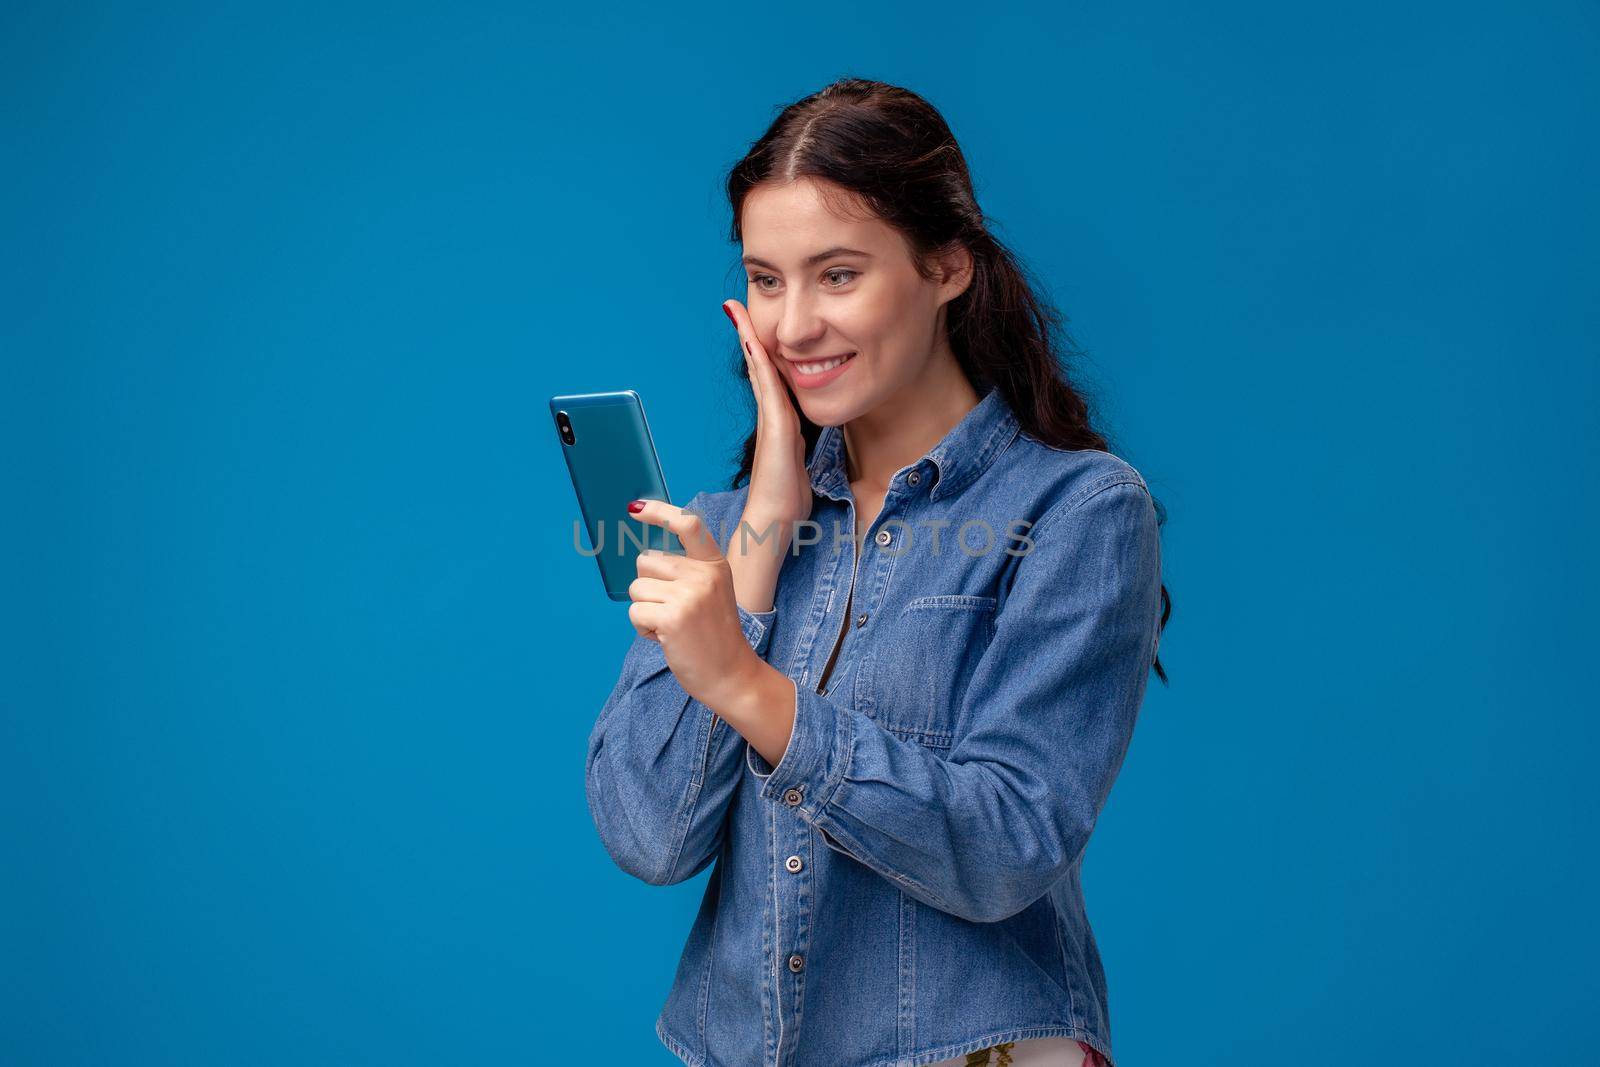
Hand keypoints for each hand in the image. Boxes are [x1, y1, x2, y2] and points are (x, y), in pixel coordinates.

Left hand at [625, 498, 759, 712]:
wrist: (731, 675)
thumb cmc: (714, 636)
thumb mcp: (711, 592)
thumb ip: (687, 572)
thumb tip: (645, 557)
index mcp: (714, 564)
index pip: (687, 524)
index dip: (658, 512)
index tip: (635, 508)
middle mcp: (703, 575)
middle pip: (646, 561)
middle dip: (649, 586)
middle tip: (673, 611)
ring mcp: (689, 595)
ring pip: (637, 588)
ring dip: (645, 610)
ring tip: (671, 626)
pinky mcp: (672, 618)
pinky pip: (635, 612)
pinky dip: (643, 629)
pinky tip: (665, 638)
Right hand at [722, 299, 812, 545]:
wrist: (773, 524)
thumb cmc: (785, 502)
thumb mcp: (797, 468)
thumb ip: (797, 451)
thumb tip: (800, 446)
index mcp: (779, 424)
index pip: (770, 379)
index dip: (761, 351)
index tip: (750, 327)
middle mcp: (771, 418)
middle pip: (759, 368)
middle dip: (747, 336)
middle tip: (734, 307)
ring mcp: (771, 422)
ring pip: (760, 372)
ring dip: (749, 340)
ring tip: (738, 312)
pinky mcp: (776, 429)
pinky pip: (767, 387)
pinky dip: (760, 363)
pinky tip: (754, 343)